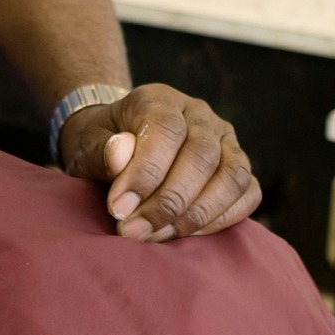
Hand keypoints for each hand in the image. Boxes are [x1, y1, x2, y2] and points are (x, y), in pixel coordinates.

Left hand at [58, 84, 260, 240]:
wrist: (117, 143)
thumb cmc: (102, 144)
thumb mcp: (87, 142)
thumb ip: (100, 149)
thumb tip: (120, 154)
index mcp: (159, 99)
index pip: (165, 129)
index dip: (145, 172)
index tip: (118, 209)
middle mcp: (199, 114)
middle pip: (201, 155)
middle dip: (168, 202)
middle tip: (134, 231)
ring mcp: (225, 140)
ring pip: (231, 176)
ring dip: (195, 214)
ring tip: (156, 235)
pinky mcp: (239, 166)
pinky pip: (247, 194)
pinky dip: (221, 219)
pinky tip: (184, 233)